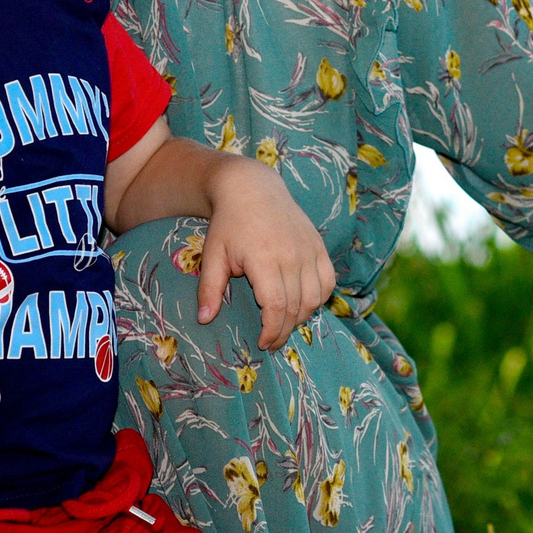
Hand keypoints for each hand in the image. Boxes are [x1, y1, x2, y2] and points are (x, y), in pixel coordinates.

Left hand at [197, 159, 336, 349]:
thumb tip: (204, 319)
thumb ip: (209, 289)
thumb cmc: (228, 224)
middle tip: (272, 342)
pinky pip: (327, 281)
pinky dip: (319, 298)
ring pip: (315, 297)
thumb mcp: (213, 255)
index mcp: (264, 259)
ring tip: (285, 324)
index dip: (272, 330)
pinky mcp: (319, 246)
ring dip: (302, 317)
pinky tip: (304, 304)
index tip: (263, 343)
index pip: (276, 307)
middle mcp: (292, 256)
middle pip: (295, 307)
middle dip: (284, 331)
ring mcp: (309, 250)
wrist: (252, 189)